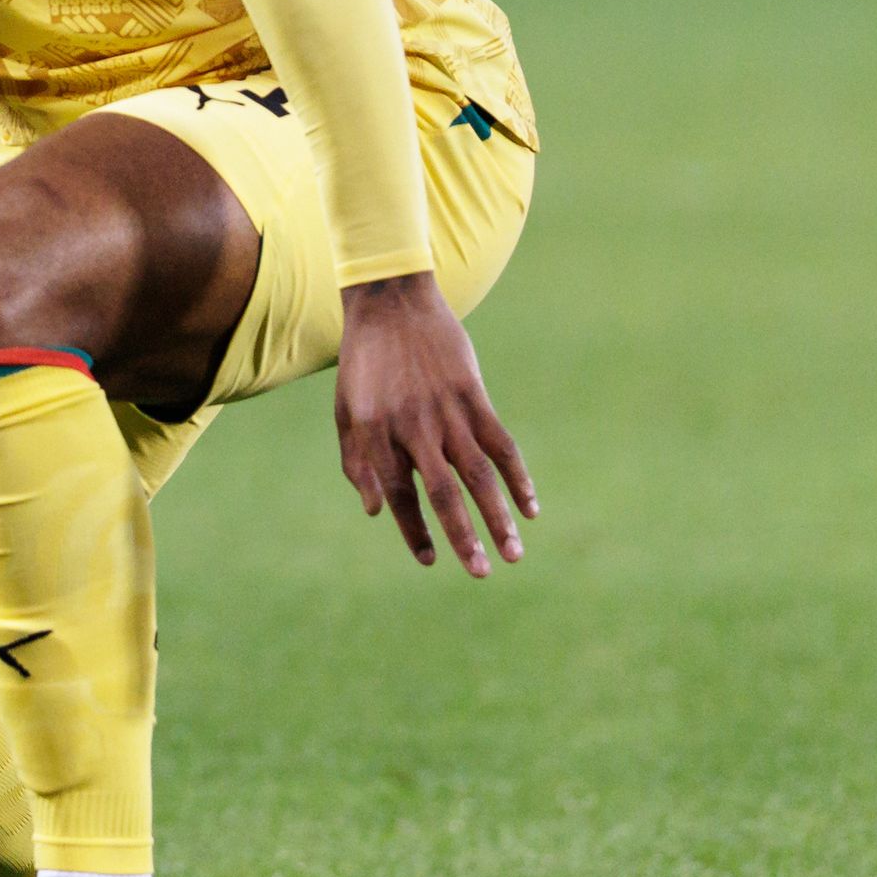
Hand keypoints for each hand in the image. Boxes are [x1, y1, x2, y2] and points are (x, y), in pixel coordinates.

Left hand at [332, 273, 534, 577]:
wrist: (390, 304)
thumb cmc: (365, 365)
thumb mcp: (346, 411)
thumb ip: (358, 462)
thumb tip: (375, 512)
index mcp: (377, 433)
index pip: (398, 494)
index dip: (412, 529)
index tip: (428, 560)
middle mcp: (413, 427)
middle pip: (442, 492)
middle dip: (462, 536)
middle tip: (479, 572)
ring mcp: (447, 411)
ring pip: (478, 475)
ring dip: (498, 516)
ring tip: (513, 554)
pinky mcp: (473, 396)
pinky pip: (502, 444)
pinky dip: (518, 478)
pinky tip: (530, 508)